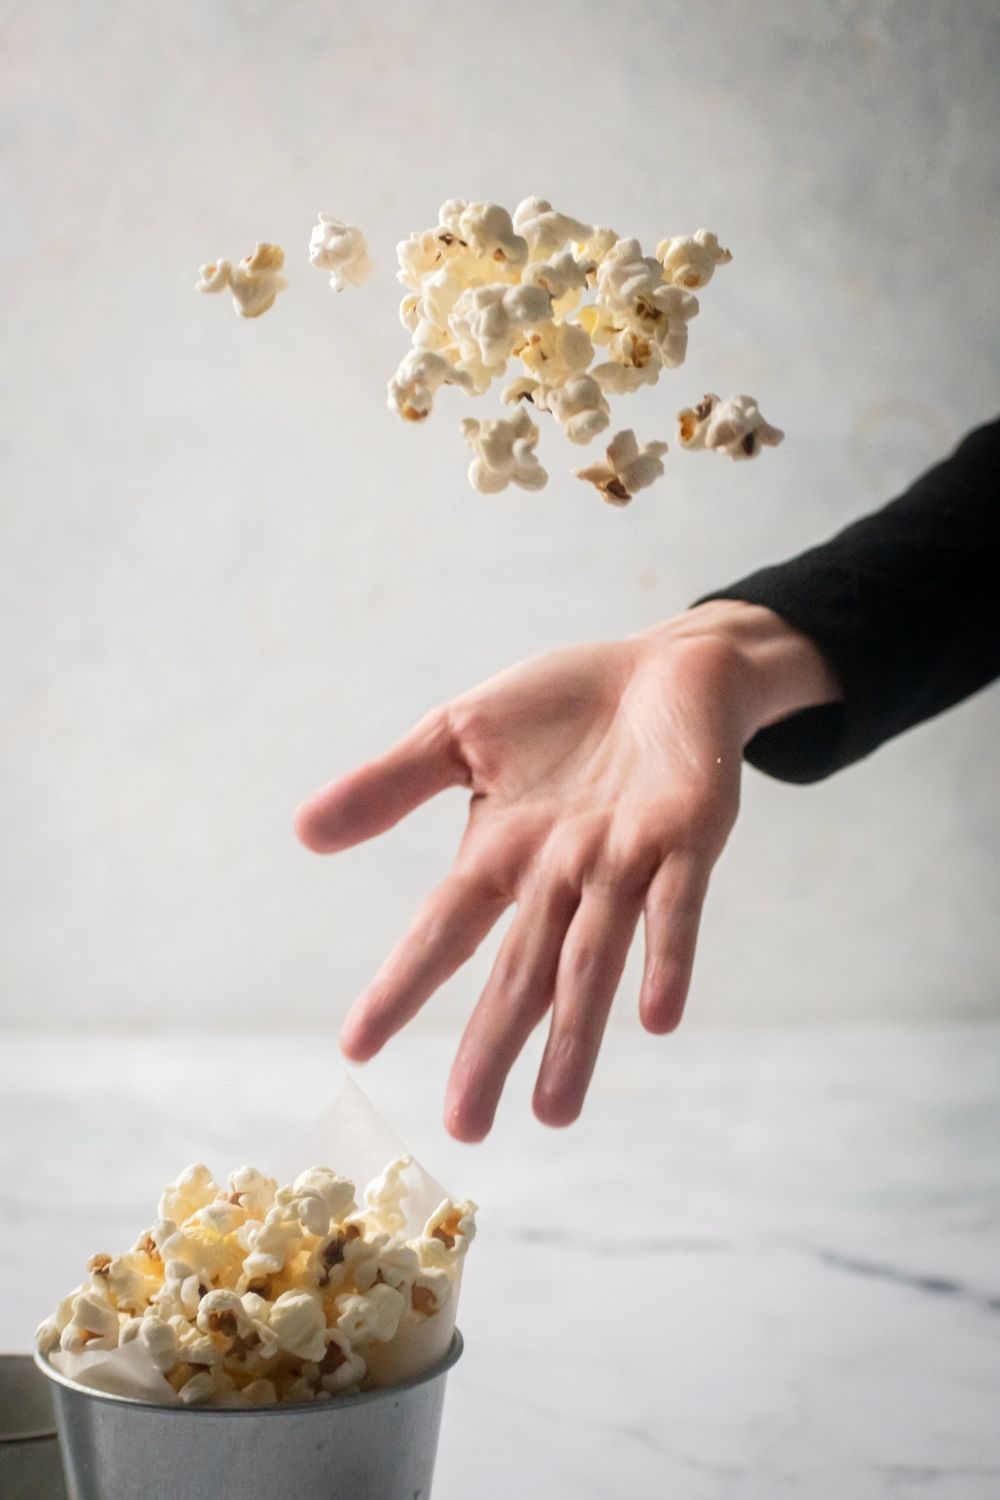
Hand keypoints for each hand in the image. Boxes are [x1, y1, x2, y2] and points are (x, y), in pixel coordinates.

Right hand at [295, 602, 839, 1139]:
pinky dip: (665, 957)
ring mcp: (624, 861)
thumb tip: (302, 833)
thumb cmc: (563, 706)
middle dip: (493, 1046)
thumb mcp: (460, 733)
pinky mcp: (687, 835)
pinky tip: (656, 1018)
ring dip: (576, 1034)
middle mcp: (560, 874)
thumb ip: (391, 783)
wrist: (666, 664)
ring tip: (553, 1111)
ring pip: (594, 958)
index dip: (402, 984)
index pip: (443, 929)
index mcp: (503, 854)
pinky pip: (675, 904)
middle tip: (464, 1128)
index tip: (357, 1048)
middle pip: (521, 970)